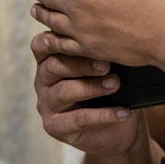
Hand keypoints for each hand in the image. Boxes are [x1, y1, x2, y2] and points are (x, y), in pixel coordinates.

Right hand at [31, 28, 142, 154]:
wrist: (117, 128)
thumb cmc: (109, 89)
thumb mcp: (105, 68)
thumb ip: (99, 54)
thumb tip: (114, 41)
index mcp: (49, 59)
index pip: (42, 44)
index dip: (55, 39)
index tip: (80, 35)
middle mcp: (43, 80)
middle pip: (53, 66)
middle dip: (81, 63)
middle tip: (106, 64)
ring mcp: (46, 104)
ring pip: (64, 91)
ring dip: (92, 87)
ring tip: (115, 84)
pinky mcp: (55, 126)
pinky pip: (78, 119)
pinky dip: (103, 115)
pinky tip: (122, 111)